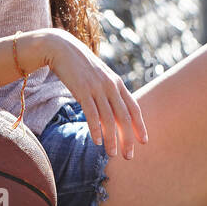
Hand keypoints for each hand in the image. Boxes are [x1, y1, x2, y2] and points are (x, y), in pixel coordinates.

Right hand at [39, 29, 148, 159]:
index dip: (140, 126)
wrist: (63, 48)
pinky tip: (97, 141)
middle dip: (128, 139)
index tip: (144, 142)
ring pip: (109, 119)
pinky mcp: (82, 90)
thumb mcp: (100, 78)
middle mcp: (111, 86)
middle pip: (124, 117)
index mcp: (117, 84)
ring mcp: (97, 88)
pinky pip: (92, 113)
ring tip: (112, 154)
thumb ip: (109, 93)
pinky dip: (95, 129)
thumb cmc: (81, 67)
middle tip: (129, 156)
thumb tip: (114, 114)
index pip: (134, 108)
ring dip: (112, 139)